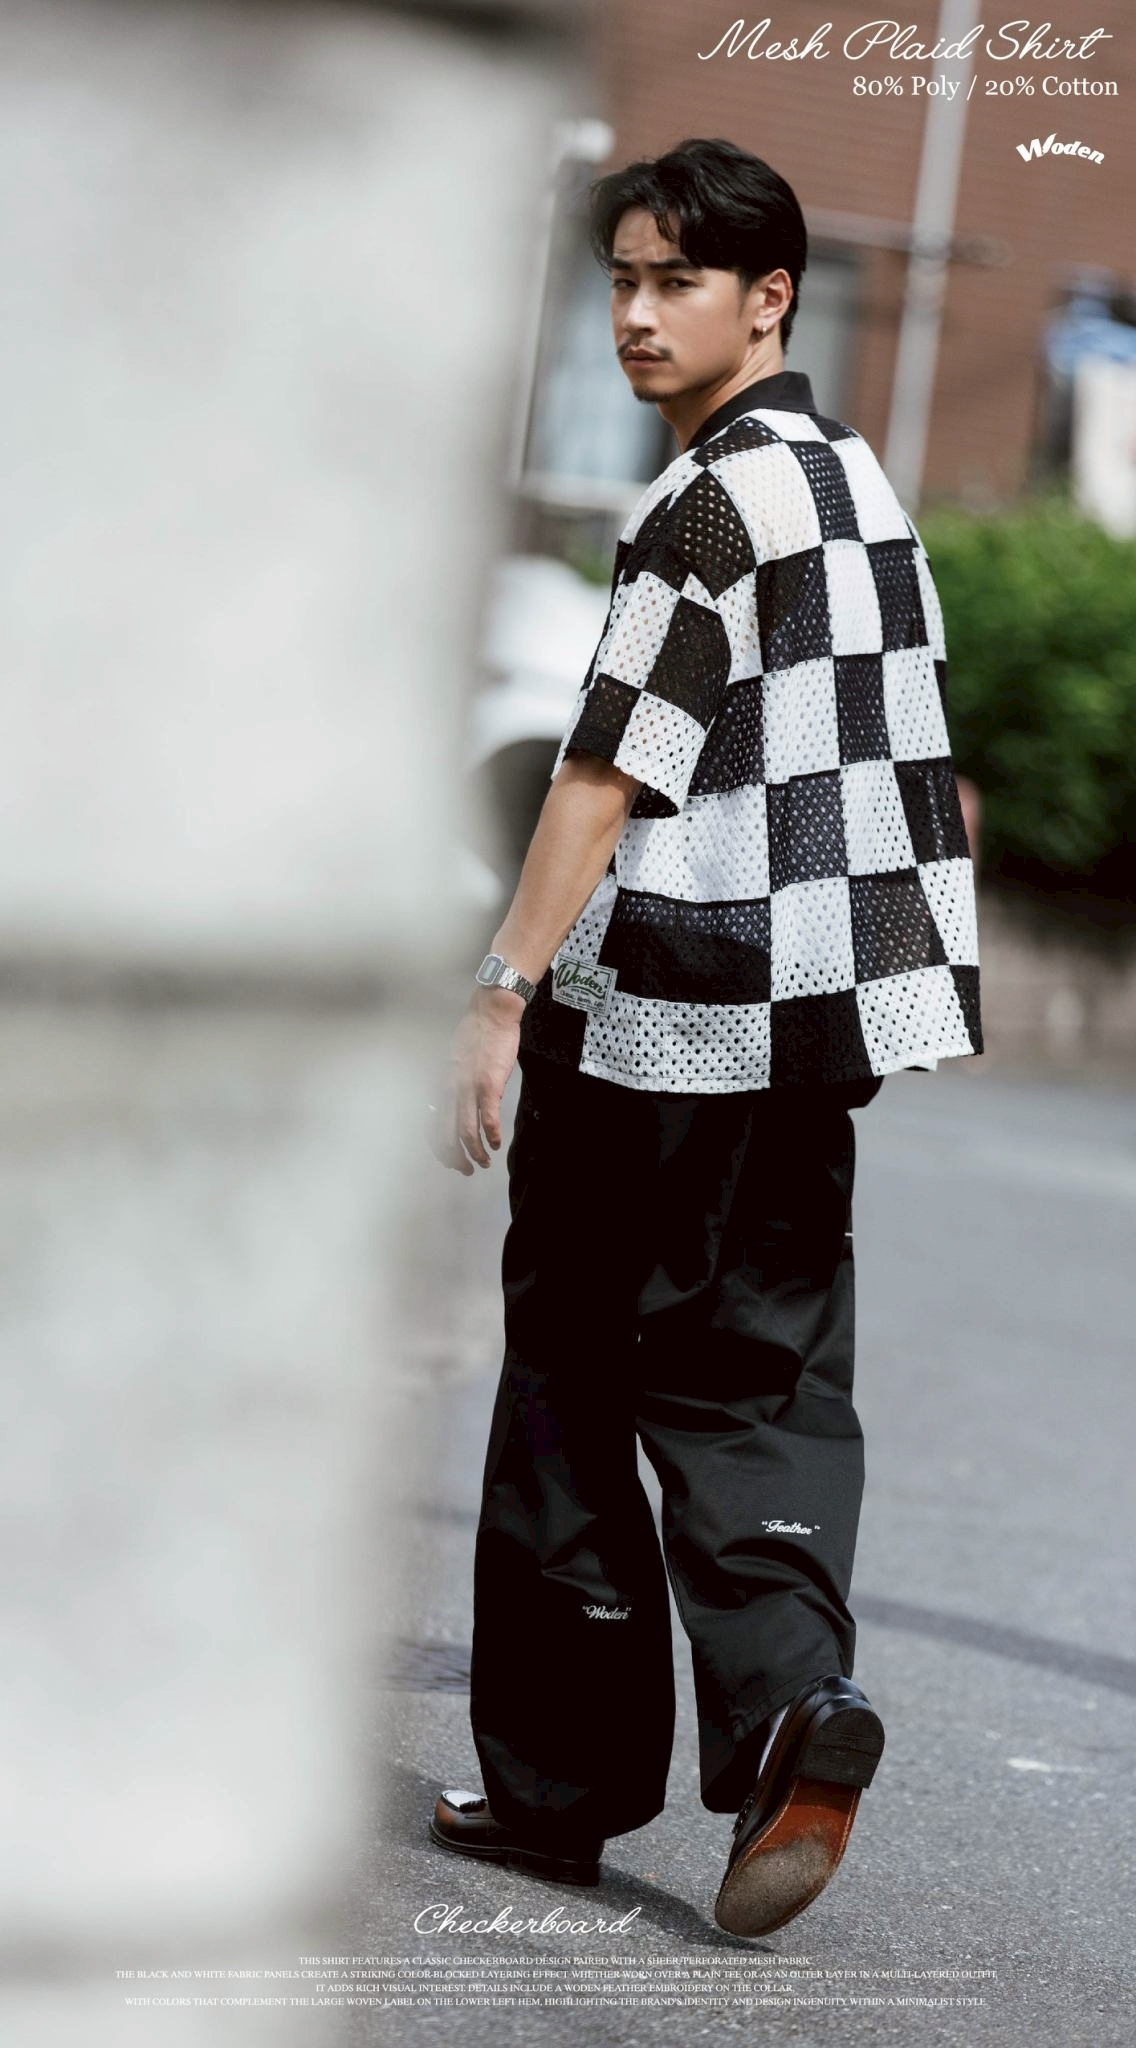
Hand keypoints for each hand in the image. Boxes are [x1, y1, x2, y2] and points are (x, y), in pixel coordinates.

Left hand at [429, 985, 523, 1175]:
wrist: (492, 1013)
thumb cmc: (476, 1034)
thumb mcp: (453, 1060)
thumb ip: (452, 1082)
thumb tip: (455, 1102)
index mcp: (440, 1084)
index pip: (430, 1124)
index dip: (437, 1147)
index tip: (448, 1158)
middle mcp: (449, 1089)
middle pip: (445, 1134)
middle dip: (454, 1158)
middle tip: (465, 1170)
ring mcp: (468, 1088)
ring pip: (466, 1132)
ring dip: (475, 1153)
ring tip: (484, 1163)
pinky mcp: (489, 1085)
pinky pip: (488, 1119)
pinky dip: (491, 1136)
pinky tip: (496, 1143)